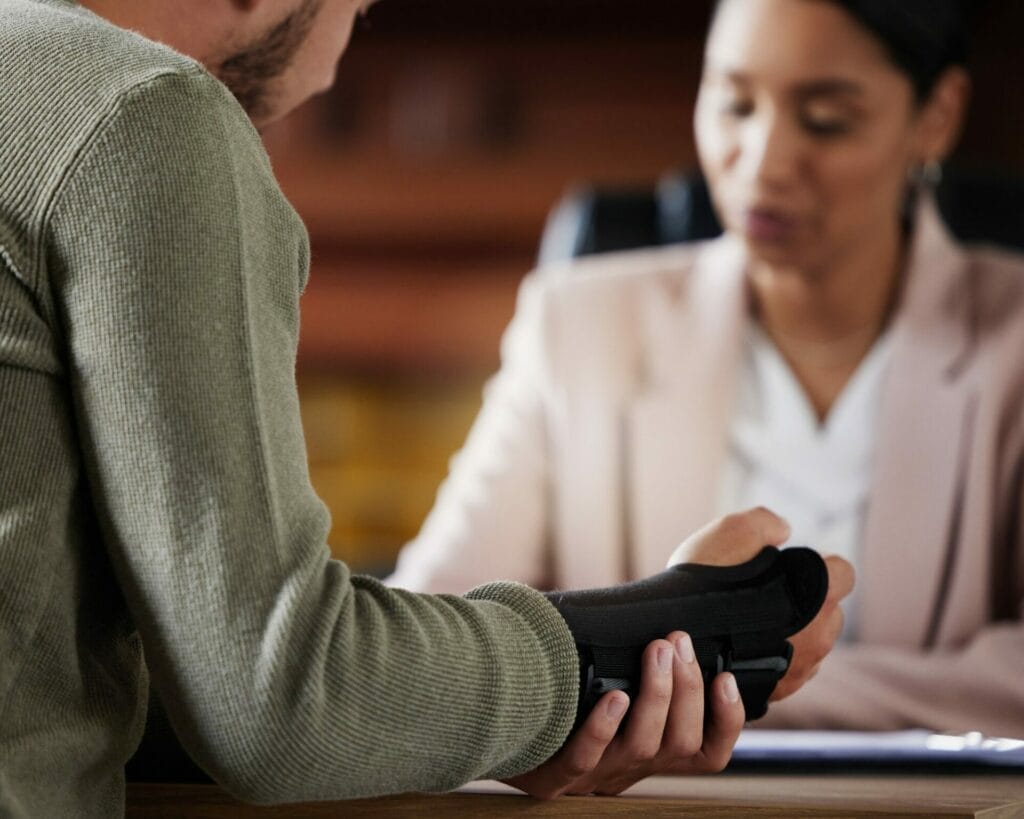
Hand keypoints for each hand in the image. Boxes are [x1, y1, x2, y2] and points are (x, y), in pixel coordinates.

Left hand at [503, 632, 744, 798]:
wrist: (491, 731)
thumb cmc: (559, 699)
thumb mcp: (608, 686)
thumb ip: (639, 665)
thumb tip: (675, 620)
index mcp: (648, 753)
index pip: (708, 753)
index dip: (727, 722)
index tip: (725, 677)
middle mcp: (627, 770)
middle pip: (680, 745)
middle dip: (687, 690)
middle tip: (678, 642)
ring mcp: (590, 778)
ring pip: (641, 748)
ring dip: (656, 696)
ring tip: (658, 651)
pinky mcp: (550, 780)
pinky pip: (583, 760)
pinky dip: (603, 728)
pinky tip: (613, 696)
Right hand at [666, 506, 854, 702]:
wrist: (670, 639)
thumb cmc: (701, 587)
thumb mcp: (731, 531)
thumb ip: (766, 522)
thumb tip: (783, 529)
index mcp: (818, 596)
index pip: (843, 572)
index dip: (819, 564)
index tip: (788, 565)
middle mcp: (820, 637)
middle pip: (829, 612)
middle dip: (806, 603)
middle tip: (763, 593)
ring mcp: (800, 670)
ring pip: (810, 645)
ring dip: (792, 633)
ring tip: (748, 623)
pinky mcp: (778, 692)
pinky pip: (787, 670)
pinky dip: (771, 658)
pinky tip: (741, 647)